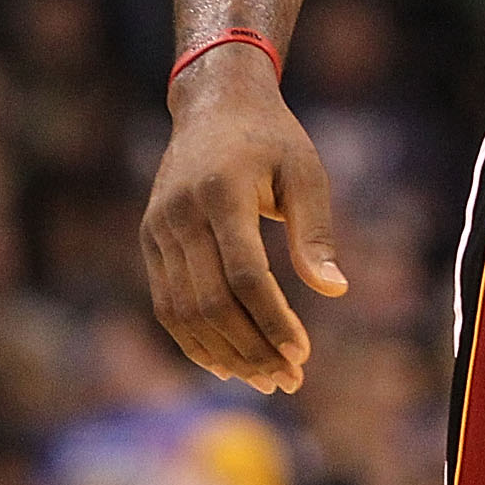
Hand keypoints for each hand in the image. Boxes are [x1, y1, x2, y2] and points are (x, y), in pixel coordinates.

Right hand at [142, 48, 347, 391]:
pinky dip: (195, 340)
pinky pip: (167, 304)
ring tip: (265, 379)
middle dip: (252, 348)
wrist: (214, 105)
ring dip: (224, 354)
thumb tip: (335, 291)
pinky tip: (228, 363)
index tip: (303, 353)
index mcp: (221, 192)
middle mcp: (180, 214)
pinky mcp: (149, 241)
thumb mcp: (305, 172)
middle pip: (212, 303)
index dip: (272, 320)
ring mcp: (157, 229)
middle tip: (290, 379)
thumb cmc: (271, 139)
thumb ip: (314, 232)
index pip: (245, 275)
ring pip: (183, 312)